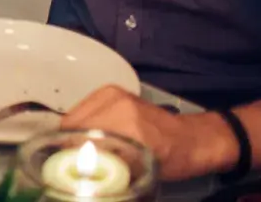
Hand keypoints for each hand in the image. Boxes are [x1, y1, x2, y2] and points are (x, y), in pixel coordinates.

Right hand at [62, 86, 238, 180]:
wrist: (193, 139)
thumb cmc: (174, 159)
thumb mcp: (139, 169)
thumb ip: (106, 164)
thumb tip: (77, 168)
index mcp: (122, 122)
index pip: (76, 135)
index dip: (67, 152)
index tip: (67, 166)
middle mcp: (113, 101)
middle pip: (71, 123)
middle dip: (68, 142)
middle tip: (72, 161)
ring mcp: (111, 93)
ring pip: (74, 115)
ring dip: (74, 133)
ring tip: (81, 151)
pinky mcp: (110, 91)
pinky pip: (83, 108)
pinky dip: (82, 123)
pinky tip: (90, 137)